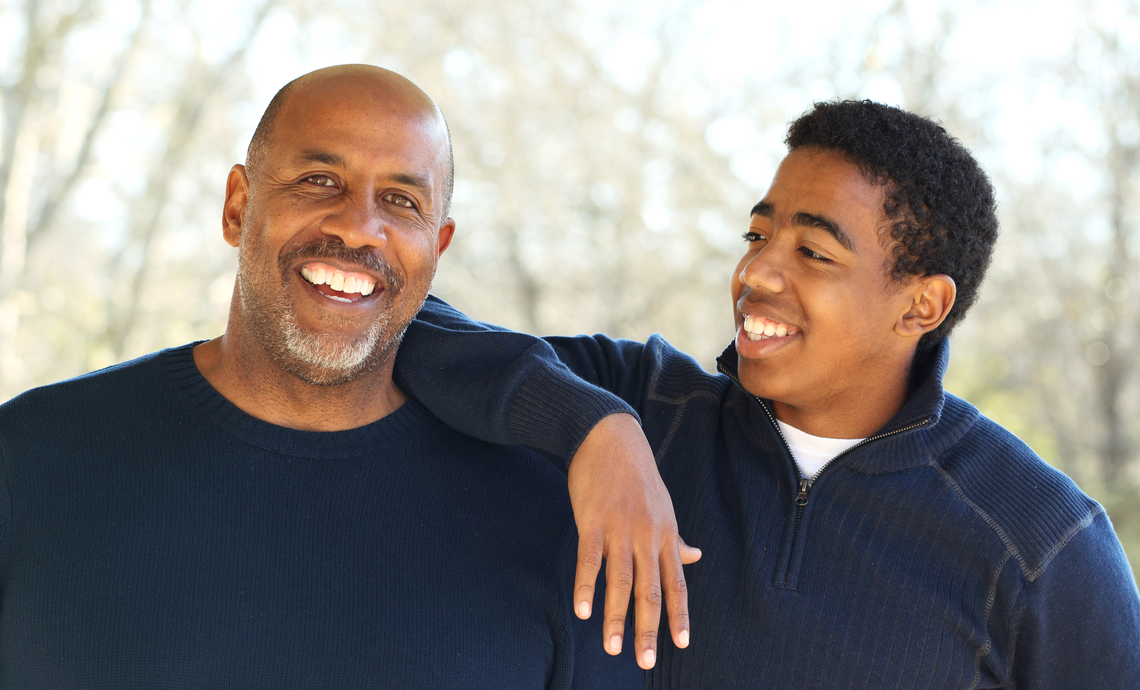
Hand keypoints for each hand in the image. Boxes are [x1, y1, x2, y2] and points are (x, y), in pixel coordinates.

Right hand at [566, 413, 700, 668]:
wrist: (608, 436)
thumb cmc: (636, 475)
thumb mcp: (663, 506)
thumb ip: (675, 538)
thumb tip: (695, 558)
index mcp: (666, 534)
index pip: (676, 583)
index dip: (678, 615)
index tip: (681, 644)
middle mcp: (647, 535)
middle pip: (650, 590)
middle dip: (649, 629)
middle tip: (644, 662)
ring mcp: (620, 528)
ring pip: (621, 581)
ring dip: (616, 617)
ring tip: (613, 647)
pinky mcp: (593, 520)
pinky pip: (590, 559)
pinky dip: (587, 586)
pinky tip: (582, 610)